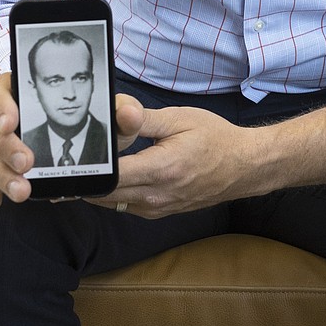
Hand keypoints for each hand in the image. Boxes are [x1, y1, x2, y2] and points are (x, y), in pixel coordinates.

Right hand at [0, 82, 152, 211]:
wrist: (97, 151)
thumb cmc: (100, 125)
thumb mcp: (116, 119)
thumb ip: (125, 111)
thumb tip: (128, 112)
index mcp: (27, 91)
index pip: (3, 87)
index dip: (2, 103)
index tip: (13, 122)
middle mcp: (7, 115)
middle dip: (5, 144)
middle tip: (26, 162)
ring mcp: (1, 142)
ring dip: (1, 172)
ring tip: (23, 190)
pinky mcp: (1, 167)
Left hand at [90, 102, 256, 217]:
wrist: (244, 166)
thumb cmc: (214, 139)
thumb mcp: (179, 118)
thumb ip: (143, 118)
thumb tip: (117, 112)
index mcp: (161, 169)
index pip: (109, 175)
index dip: (90, 164)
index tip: (80, 152)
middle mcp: (157, 196)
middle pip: (103, 193)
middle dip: (89, 175)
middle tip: (80, 155)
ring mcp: (157, 208)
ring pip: (111, 203)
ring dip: (100, 186)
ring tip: (99, 163)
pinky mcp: (159, 212)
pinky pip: (125, 206)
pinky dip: (115, 192)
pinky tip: (119, 174)